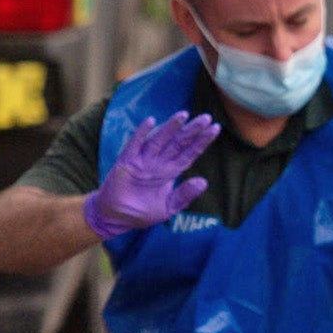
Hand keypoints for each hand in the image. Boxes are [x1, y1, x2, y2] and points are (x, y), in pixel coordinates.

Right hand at [83, 112, 219, 238]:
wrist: (117, 218)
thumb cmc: (142, 212)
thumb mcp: (168, 207)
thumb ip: (184, 195)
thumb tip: (204, 182)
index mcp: (170, 171)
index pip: (189, 153)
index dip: (202, 141)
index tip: (215, 129)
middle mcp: (159, 162)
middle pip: (178, 143)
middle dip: (192, 130)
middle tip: (206, 117)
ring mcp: (143, 160)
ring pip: (160, 140)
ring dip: (171, 127)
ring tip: (184, 115)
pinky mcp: (127, 161)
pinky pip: (135, 144)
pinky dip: (142, 133)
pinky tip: (151, 122)